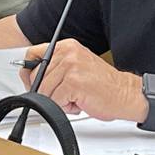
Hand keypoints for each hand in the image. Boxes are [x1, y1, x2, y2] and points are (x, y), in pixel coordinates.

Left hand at [20, 38, 143, 120]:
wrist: (125, 94)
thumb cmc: (102, 85)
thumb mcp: (76, 66)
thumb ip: (56, 66)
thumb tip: (31, 75)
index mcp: (67, 46)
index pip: (33, 54)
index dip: (29, 73)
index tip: (31, 82)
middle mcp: (68, 53)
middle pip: (36, 76)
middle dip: (45, 91)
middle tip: (63, 94)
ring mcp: (71, 66)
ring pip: (44, 91)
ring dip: (57, 101)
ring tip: (74, 97)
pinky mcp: (74, 82)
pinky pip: (55, 101)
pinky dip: (65, 107)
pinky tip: (79, 102)